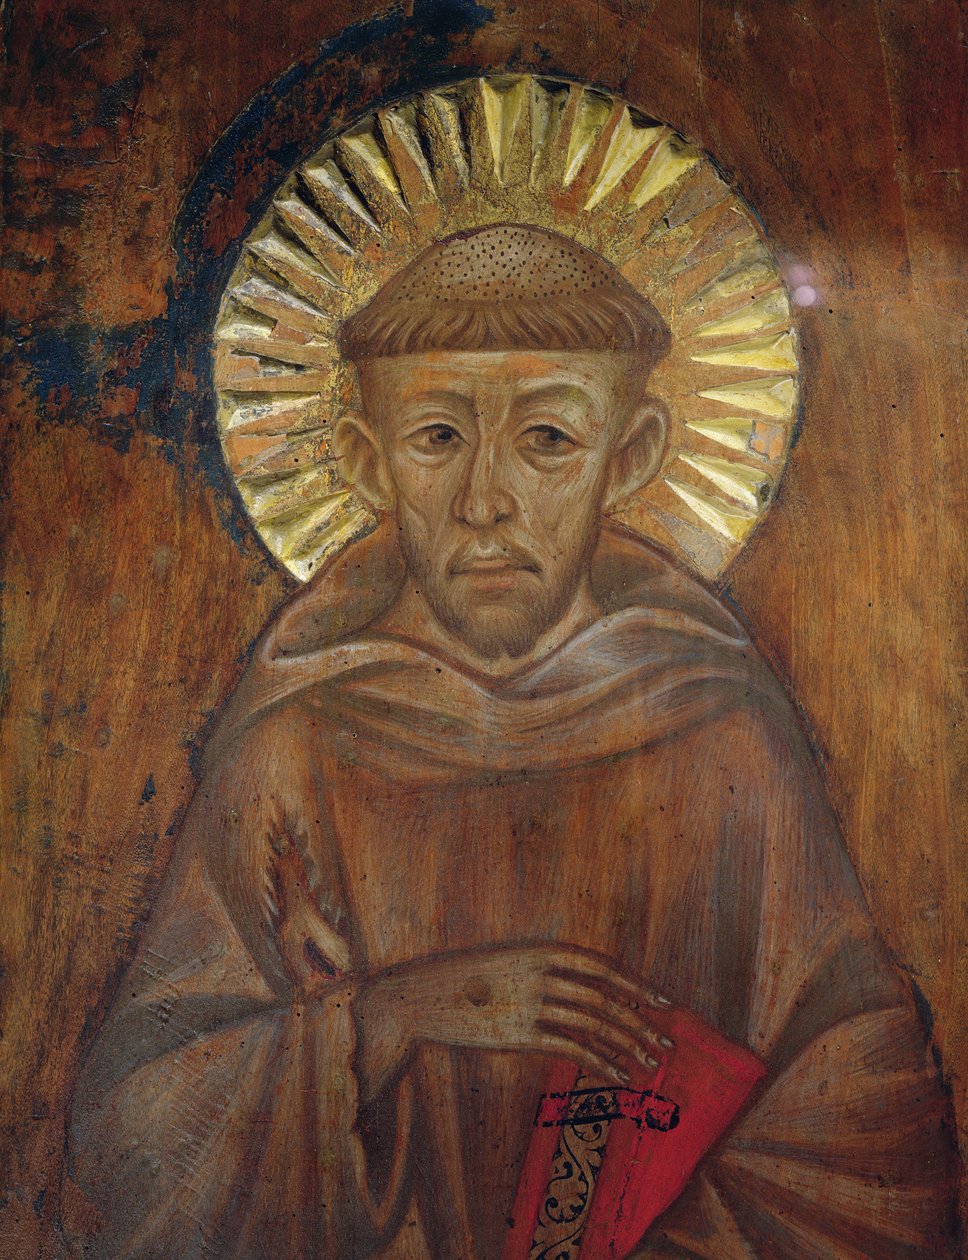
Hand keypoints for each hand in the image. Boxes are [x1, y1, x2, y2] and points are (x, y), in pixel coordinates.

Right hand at [353, 944, 670, 1101]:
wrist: (420, 997)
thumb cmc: (466, 981)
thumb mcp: (509, 962)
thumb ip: (543, 969)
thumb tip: (586, 986)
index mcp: (540, 948)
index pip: (602, 966)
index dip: (637, 984)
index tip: (664, 1002)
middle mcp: (540, 971)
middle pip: (606, 996)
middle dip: (642, 1020)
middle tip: (669, 1041)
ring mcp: (530, 1002)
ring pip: (594, 1024)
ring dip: (628, 1045)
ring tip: (651, 1064)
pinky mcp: (519, 1033)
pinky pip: (571, 1048)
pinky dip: (600, 1062)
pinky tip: (617, 1075)